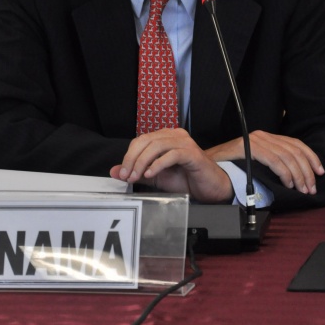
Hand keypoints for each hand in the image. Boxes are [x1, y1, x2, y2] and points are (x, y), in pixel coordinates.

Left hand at [110, 128, 233, 202]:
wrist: (210, 188)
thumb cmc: (186, 180)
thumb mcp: (157, 177)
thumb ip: (137, 173)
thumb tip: (114, 171)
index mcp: (165, 137)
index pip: (140, 140)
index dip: (128, 156)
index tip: (122, 173)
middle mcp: (174, 135)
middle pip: (145, 140)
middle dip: (132, 158)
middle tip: (126, 175)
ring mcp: (184, 143)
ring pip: (157, 145)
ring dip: (143, 162)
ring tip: (136, 176)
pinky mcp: (192, 154)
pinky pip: (172, 154)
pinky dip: (158, 164)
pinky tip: (151, 174)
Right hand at [206, 130, 323, 194]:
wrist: (206, 167)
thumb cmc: (228, 170)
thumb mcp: (255, 164)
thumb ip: (271, 164)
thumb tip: (294, 175)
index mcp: (265, 138)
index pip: (295, 144)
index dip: (311, 157)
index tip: (320, 172)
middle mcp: (262, 136)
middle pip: (294, 151)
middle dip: (307, 171)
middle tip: (311, 188)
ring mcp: (255, 140)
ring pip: (287, 156)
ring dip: (298, 175)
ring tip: (302, 189)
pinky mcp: (249, 148)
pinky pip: (274, 161)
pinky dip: (285, 174)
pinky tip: (287, 184)